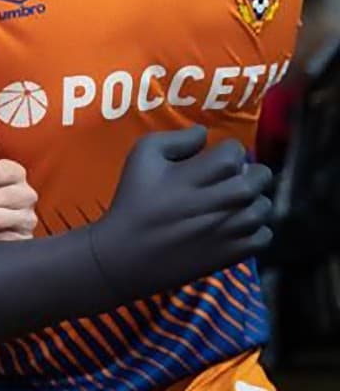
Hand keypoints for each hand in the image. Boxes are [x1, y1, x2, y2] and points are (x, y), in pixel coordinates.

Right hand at [90, 126, 272, 299]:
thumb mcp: (141, 158)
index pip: (236, 151)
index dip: (226, 152)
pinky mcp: (234, 254)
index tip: (211, 161)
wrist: (125, 256)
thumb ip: (175, 139)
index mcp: (198, 175)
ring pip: (265, 206)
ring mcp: (230, 229)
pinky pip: (265, 235)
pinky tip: (233, 228)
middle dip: (248, 173)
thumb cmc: (132, 203)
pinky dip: (255, 230)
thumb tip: (203, 134)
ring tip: (232, 205)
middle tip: (228, 181)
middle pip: (261, 176)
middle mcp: (221, 200)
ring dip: (252, 201)